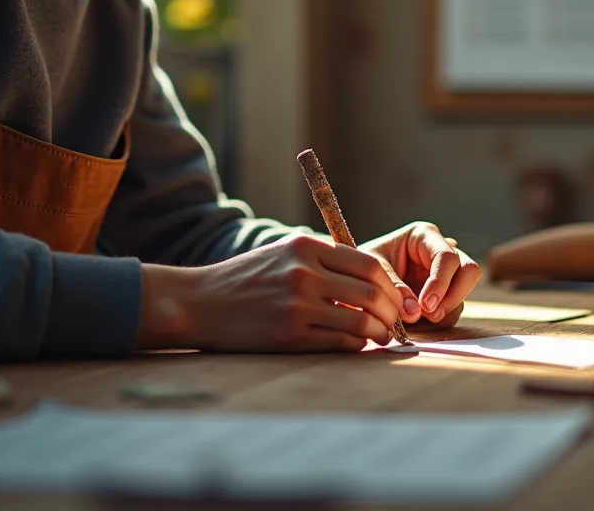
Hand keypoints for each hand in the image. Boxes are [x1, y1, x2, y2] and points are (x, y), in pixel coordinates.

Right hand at [136, 233, 411, 352]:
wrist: (197, 302)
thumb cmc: (245, 280)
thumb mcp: (282, 254)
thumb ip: (323, 260)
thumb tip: (370, 279)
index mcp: (306, 248)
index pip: (368, 264)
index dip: (390, 285)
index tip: (396, 299)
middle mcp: (304, 273)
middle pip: (371, 293)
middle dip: (391, 311)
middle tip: (395, 322)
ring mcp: (297, 304)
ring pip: (360, 321)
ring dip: (379, 332)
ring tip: (382, 337)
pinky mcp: (288, 334)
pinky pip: (338, 342)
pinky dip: (355, 346)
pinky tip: (357, 346)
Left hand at [360, 222, 480, 328]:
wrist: (357, 281)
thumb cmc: (362, 267)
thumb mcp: (373, 272)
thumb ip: (394, 288)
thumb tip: (415, 312)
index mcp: (424, 236)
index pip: (447, 256)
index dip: (440, 282)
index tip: (425, 305)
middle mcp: (440, 251)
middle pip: (469, 271)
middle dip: (453, 295)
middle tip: (431, 315)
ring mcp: (446, 273)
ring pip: (465, 291)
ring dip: (447, 309)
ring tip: (421, 320)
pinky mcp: (444, 293)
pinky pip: (455, 308)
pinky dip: (442, 318)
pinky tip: (420, 321)